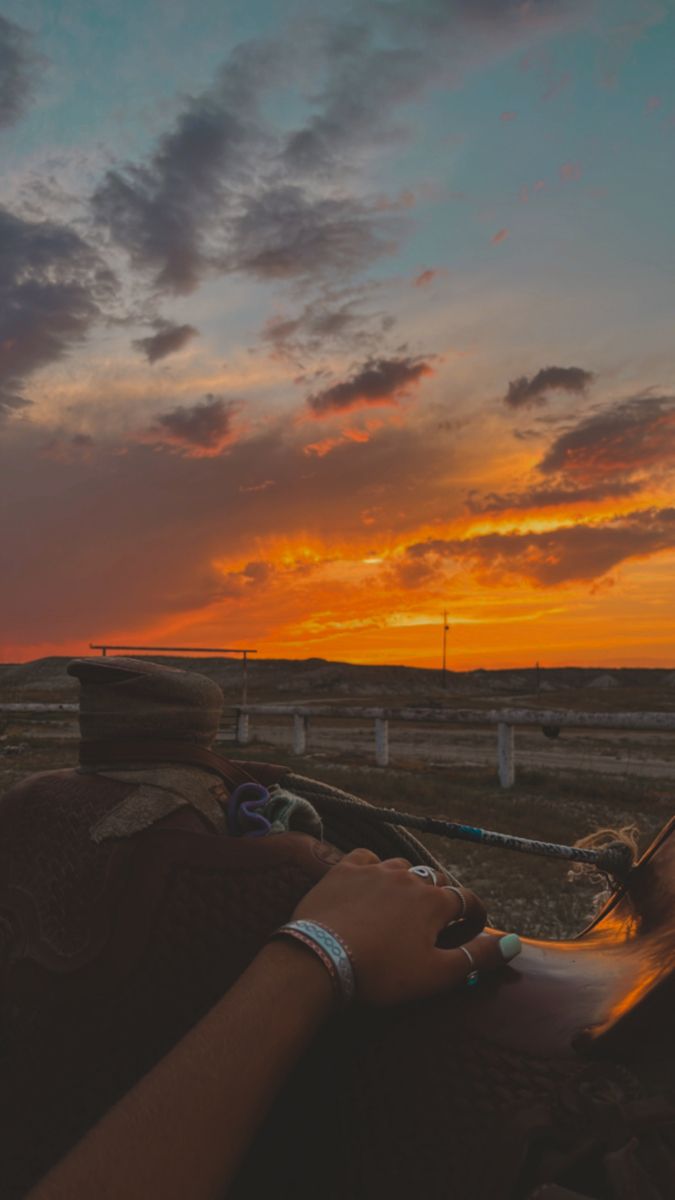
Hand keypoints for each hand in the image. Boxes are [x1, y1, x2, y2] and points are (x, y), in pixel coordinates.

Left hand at [291, 848, 519, 1006]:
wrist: (320, 959)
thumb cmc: (382, 972)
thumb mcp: (436, 974)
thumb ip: (478, 957)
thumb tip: (516, 943)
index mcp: (434, 901)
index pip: (467, 900)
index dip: (474, 916)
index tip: (472, 931)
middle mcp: (408, 877)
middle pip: (436, 881)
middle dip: (443, 899)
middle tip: (437, 924)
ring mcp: (374, 870)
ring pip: (403, 867)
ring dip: (410, 883)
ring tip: (404, 905)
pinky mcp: (343, 869)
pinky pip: (367, 858)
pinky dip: (375, 868)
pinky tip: (372, 882)